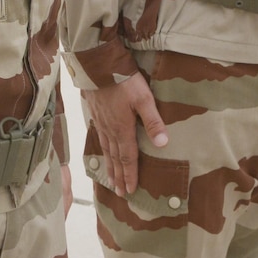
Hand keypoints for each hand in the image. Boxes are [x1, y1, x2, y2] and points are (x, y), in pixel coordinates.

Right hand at [85, 73, 168, 196]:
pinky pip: (98, 139)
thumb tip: (163, 143)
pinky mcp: (95, 114)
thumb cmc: (123, 80)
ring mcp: (101, 122)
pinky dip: (102, 150)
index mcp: (123, 129)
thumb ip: (153, 121)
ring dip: (109, 167)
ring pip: (106, 150)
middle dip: (118, 176)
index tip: (130, 190)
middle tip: (120, 192)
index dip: (130, 175)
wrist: (98, 65)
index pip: (127, 158)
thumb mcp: (143, 98)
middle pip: (115, 158)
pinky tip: (103, 151)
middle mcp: (110, 130)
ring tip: (110, 179)